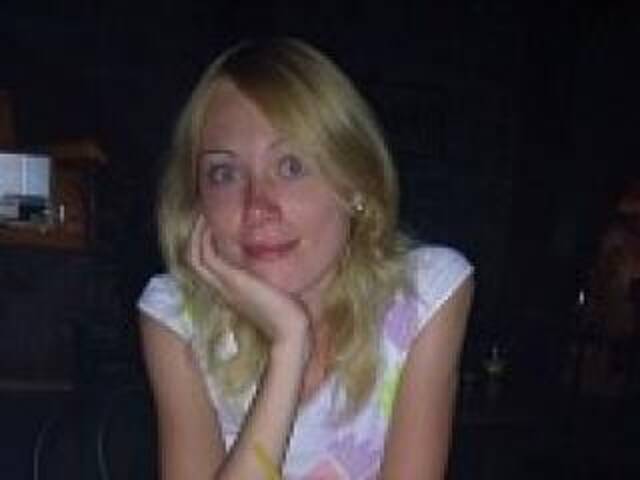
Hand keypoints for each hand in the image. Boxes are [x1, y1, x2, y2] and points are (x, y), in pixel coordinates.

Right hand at [188, 216, 310, 351]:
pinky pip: (207, 256)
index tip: (211, 226)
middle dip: (195, 236)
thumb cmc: (288, 314)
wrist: (290, 331)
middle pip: (195, 259)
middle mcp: (223, 288)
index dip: (203, 246)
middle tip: (202, 215)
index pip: (206, 266)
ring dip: (197, 233)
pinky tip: (213, 224)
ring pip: (195, 256)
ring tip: (203, 214)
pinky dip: (205, 239)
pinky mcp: (232, 280)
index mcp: (231, 291)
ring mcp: (225, 284)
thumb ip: (266, 281)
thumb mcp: (273, 292)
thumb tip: (272, 267)